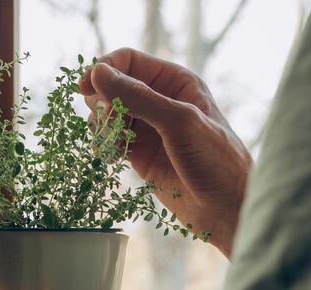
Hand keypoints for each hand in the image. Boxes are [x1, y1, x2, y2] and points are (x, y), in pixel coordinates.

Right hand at [81, 48, 251, 256]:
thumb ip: (138, 97)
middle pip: (111, 86)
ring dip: (102, 127)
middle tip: (108, 124)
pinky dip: (104, 146)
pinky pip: (110, 141)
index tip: (84, 87)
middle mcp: (159, 100)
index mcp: (174, 81)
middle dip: (102, 102)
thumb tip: (98, 73)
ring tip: (114, 145)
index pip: (128, 61)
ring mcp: (148, 128)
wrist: (226, 207)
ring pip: (107, 115)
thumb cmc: (215, 159)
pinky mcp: (139, 154)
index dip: (104, 69)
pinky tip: (114, 157)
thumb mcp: (178, 121)